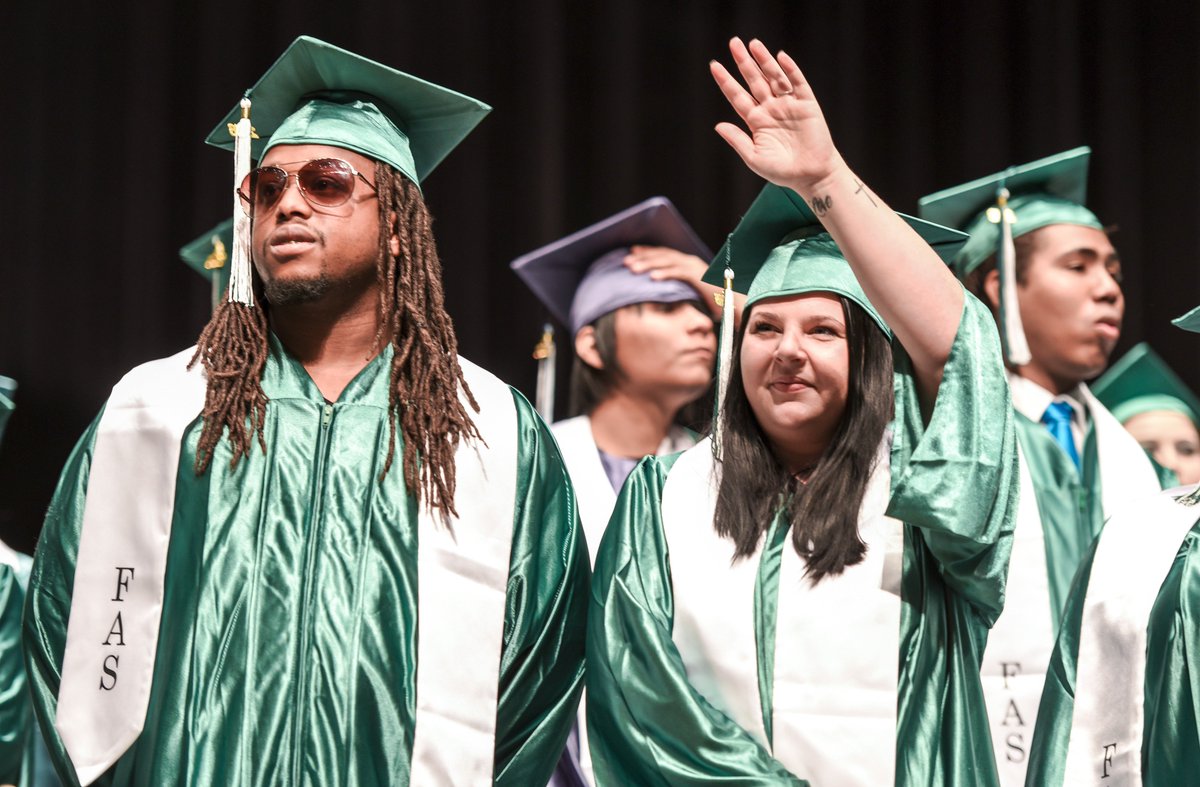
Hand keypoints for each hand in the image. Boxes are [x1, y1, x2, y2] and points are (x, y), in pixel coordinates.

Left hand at [625, 246, 722, 318]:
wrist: (734, 306)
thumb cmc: (713, 302)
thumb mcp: (690, 294)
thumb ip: (677, 290)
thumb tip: (661, 295)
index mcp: (688, 263)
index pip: (664, 254)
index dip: (647, 252)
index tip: (631, 253)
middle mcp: (691, 262)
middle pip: (663, 256)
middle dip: (643, 257)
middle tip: (625, 262)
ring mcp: (696, 268)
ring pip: (668, 262)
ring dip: (649, 264)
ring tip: (633, 270)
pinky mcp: (700, 277)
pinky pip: (679, 274)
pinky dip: (665, 274)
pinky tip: (652, 278)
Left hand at [709, 38, 844, 193]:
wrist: (812, 176)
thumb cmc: (782, 171)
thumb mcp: (754, 158)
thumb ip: (737, 140)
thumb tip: (717, 125)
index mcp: (756, 121)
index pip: (737, 96)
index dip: (726, 81)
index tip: (714, 65)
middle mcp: (771, 109)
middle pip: (754, 80)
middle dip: (743, 62)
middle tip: (733, 43)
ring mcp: (788, 105)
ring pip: (774, 77)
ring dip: (764, 60)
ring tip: (753, 44)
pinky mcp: (807, 104)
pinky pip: (797, 83)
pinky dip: (790, 70)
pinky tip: (780, 58)